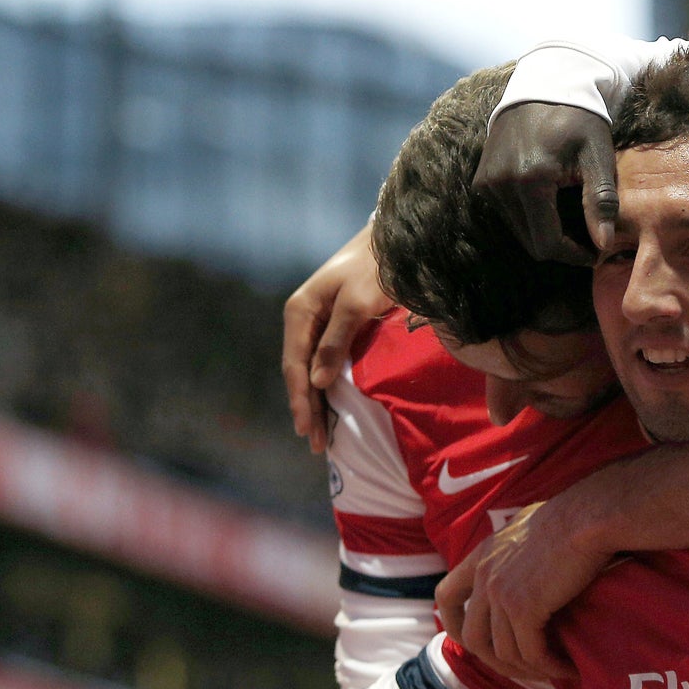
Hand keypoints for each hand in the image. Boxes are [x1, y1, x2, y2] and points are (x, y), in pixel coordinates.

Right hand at [282, 224, 391, 454]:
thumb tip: (316, 382)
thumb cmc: (377, 268)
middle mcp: (303, 318)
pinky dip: (326, 387)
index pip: (294, 365)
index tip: (307, 430)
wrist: (394, 242)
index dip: (300, 400)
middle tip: (316, 445)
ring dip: (315, 402)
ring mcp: (317, 322)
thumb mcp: (357, 303)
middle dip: (306, 408)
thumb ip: (336, 341)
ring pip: (310, 370)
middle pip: (299, 372)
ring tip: (321, 436)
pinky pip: (324, 362)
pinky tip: (331, 406)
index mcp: (300, 311)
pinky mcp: (335, 326)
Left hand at [437, 500, 606, 681]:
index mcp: (482, 556)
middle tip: (527, 666)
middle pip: (472, 637)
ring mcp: (501, 594)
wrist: (587, 518)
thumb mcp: (528, 527)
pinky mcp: (525, 609)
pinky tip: (568, 667)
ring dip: (530, 668)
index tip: (474, 638)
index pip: (446, 596)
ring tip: (555, 668)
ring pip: (504, 652)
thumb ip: (515, 548)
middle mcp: (484, 577)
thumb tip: (525, 560)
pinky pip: (532, 653)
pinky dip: (550, 666)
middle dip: (496, 660)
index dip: (454, 624)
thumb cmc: (571, 517)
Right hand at [474, 104, 617, 263]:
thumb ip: (600, 201)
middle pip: (531, 244)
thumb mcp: (598, 155)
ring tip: (573, 219)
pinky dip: (531, 218)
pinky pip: (508, 215)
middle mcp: (500, 185)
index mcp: (530, 180)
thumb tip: (603, 245)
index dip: (574, 256)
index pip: (547, 244)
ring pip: (519, 232)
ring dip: (546, 233)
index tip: (596, 252)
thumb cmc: (579, 119)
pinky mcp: (481, 181)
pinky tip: (552, 203)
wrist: (544, 86)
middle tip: (589, 238)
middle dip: (562, 248)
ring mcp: (486, 184)